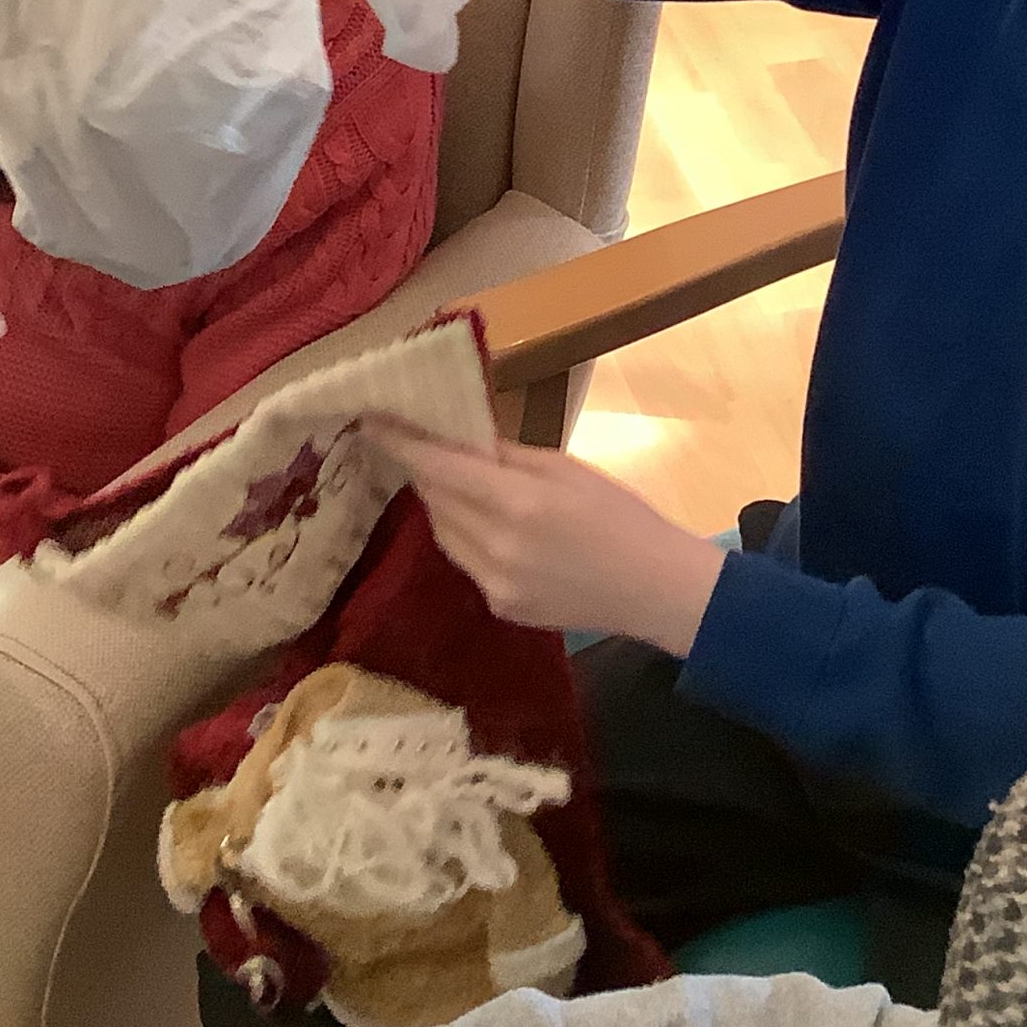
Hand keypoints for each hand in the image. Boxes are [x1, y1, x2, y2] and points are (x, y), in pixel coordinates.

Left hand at [365, 424, 727, 657]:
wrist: (656, 589)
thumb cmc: (622, 516)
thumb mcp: (568, 469)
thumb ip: (509, 455)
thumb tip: (462, 438)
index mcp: (518, 503)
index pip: (439, 467)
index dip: (401, 443)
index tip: (370, 420)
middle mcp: (496, 547)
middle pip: (436, 499)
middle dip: (424, 468)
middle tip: (419, 441)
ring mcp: (494, 583)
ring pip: (443, 532)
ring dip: (442, 503)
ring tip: (454, 479)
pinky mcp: (499, 606)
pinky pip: (464, 561)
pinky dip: (464, 535)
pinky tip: (483, 523)